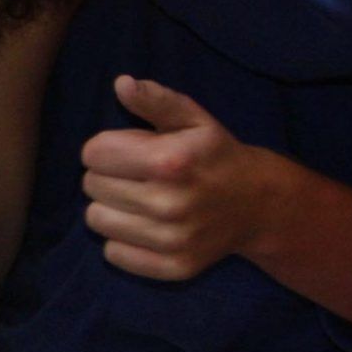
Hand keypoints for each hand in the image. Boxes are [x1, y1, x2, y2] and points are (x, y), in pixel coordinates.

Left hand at [81, 75, 280, 280]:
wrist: (259, 205)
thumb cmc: (216, 155)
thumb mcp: (192, 119)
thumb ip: (156, 100)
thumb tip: (122, 84)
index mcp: (169, 162)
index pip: (93, 153)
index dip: (105, 148)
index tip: (125, 151)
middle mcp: (169, 204)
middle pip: (91, 186)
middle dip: (107, 176)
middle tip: (135, 176)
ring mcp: (172, 240)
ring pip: (96, 220)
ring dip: (110, 207)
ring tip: (136, 200)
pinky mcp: (173, 266)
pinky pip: (114, 254)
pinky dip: (122, 240)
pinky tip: (145, 226)